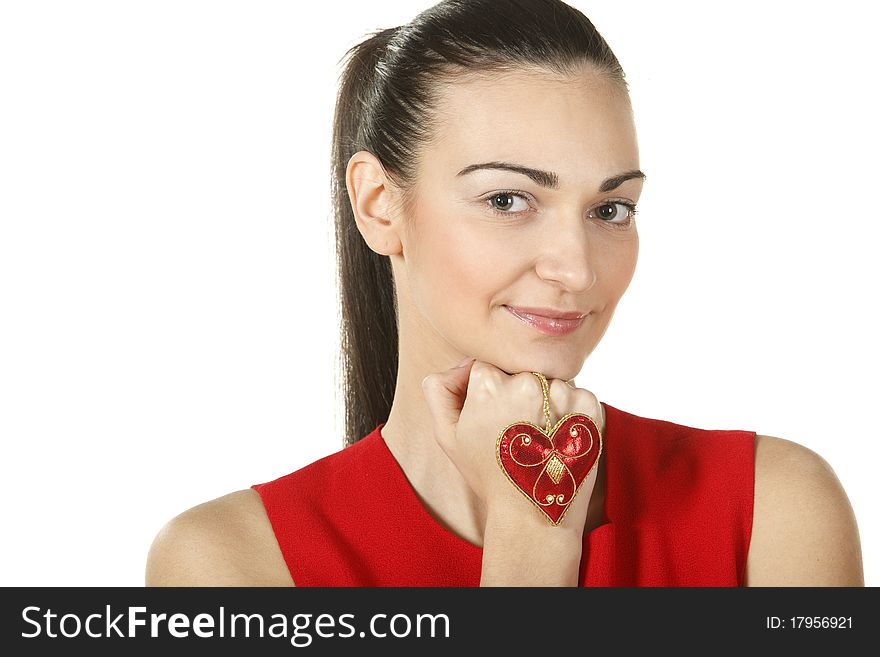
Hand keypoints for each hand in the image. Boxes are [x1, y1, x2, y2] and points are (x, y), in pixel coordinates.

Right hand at [421, 359, 603, 533]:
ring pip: (549, 381)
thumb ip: (439, 389)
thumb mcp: (447, 434)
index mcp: (490, 383)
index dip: (489, 392)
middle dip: (518, 395)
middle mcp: (528, 381)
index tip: (494, 420)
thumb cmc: (488, 473)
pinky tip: (559, 438)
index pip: (489, 366)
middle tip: (518, 432)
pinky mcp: (590, 406)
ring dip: (546, 402)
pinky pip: (576, 394)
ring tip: (540, 438)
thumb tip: (460, 364)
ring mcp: (563, 393)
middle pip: (521, 371)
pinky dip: (570, 412)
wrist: (533, 513)